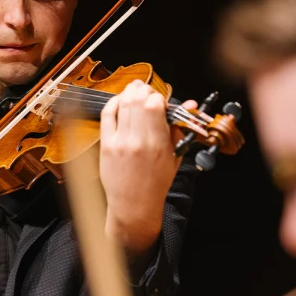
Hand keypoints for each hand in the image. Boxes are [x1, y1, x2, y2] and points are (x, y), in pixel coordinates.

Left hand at [99, 79, 195, 253]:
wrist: (134, 204)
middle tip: (147, 93)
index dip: (159, 97)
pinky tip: (120, 101)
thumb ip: (180, 128)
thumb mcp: (175, 155)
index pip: (154, 104)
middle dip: (144, 90)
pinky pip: (107, 115)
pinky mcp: (106, 144)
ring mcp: (119, 142)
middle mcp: (137, 141)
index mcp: (158, 144)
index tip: (161, 103)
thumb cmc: (157, 182)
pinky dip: (114, 102)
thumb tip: (190, 103)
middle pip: (137, 99)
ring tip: (135, 92)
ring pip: (122, 104)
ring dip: (129, 92)